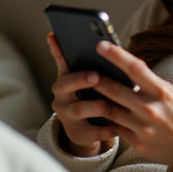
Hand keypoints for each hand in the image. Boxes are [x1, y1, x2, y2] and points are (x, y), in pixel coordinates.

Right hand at [47, 33, 115, 156]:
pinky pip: (90, 133)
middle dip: (80, 79)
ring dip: (94, 106)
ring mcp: (66, 116)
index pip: (61, 62)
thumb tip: (109, 47)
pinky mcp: (75, 134)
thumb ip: (96, 67)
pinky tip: (117, 127)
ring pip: (78, 110)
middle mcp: (61, 96)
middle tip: (95, 75)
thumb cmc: (96, 97)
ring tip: (107, 105)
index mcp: (66, 79)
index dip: (57, 50)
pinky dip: (104, 130)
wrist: (91, 129)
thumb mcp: (94, 82)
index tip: (55, 37)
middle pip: (65, 85)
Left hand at [91, 39, 172, 169]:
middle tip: (82, 69)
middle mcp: (150, 108)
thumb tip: (124, 69)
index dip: (116, 55)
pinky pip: (114, 127)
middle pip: (115, 90)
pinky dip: (105, 119)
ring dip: (95, 99)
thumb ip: (149, 83)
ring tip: (85, 90)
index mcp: (161, 91)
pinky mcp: (136, 142)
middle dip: (96, 78)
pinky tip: (96, 112)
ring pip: (109, 110)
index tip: (101, 45)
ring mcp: (142, 127)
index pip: (135, 68)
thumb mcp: (170, 93)